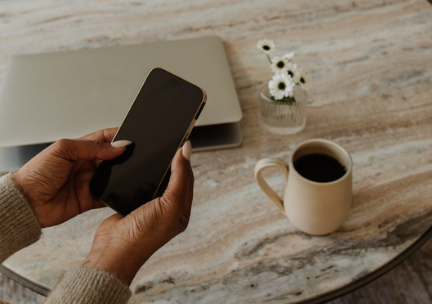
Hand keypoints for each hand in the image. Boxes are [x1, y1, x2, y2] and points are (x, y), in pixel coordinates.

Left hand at [12, 128, 129, 227]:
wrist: (27, 202)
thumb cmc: (37, 173)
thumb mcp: (64, 150)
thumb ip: (92, 147)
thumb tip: (118, 146)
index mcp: (79, 149)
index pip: (104, 138)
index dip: (118, 136)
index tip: (131, 137)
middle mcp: (86, 165)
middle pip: (112, 158)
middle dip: (123, 157)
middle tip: (133, 156)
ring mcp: (89, 182)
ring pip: (113, 177)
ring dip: (121, 175)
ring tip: (128, 173)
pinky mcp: (90, 199)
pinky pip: (109, 196)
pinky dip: (116, 194)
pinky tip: (121, 190)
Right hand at [82, 142, 193, 284]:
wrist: (113, 251)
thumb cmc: (144, 235)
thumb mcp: (170, 204)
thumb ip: (179, 178)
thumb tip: (186, 152)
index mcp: (181, 210)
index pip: (187, 178)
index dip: (185, 160)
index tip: (181, 143)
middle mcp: (167, 208)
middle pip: (172, 177)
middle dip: (171, 162)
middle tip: (167, 144)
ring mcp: (149, 206)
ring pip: (155, 179)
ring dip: (154, 168)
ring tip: (153, 152)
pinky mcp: (131, 202)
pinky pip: (138, 183)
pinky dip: (138, 174)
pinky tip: (136, 167)